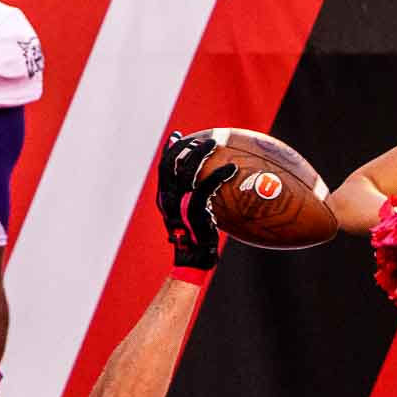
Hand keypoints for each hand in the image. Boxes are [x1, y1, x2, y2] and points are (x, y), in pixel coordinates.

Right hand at [154, 130, 235, 270]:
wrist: (193, 260)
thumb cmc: (197, 240)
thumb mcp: (191, 218)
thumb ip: (195, 200)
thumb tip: (211, 186)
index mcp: (164, 199)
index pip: (164, 168)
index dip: (170, 150)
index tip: (178, 136)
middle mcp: (168, 199)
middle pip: (171, 163)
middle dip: (184, 146)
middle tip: (202, 138)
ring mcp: (179, 204)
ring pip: (186, 170)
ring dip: (199, 152)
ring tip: (215, 143)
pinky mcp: (193, 210)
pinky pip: (206, 186)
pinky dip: (218, 174)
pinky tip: (232, 168)